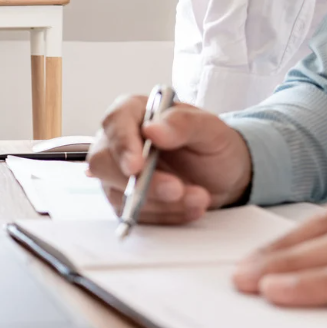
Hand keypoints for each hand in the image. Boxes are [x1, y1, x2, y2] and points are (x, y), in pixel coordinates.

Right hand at [87, 95, 252, 223]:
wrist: (222, 176)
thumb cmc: (212, 144)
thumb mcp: (210, 128)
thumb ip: (183, 123)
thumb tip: (152, 130)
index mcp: (134, 112)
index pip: (115, 122)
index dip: (122, 144)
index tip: (136, 166)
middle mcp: (118, 142)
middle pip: (104, 163)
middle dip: (141, 182)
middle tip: (176, 189)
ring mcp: (117, 173)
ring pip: (119, 194)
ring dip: (161, 202)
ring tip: (198, 197)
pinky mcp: (124, 201)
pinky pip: (133, 214)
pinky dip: (165, 215)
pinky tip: (189, 207)